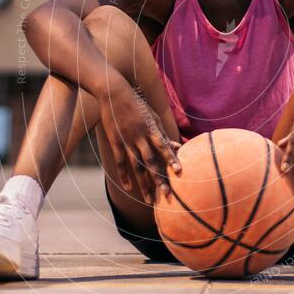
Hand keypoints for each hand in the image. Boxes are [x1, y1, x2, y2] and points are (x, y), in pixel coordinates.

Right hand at [98, 82, 181, 203]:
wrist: (114, 93)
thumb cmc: (136, 104)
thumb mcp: (152, 115)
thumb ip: (163, 133)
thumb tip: (178, 146)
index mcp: (151, 129)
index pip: (163, 147)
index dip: (171, 159)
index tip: (179, 171)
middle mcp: (140, 137)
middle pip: (151, 162)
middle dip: (159, 179)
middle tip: (167, 194)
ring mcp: (127, 140)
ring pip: (137, 166)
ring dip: (144, 184)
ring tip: (149, 199)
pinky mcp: (115, 142)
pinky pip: (121, 162)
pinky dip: (124, 176)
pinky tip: (129, 188)